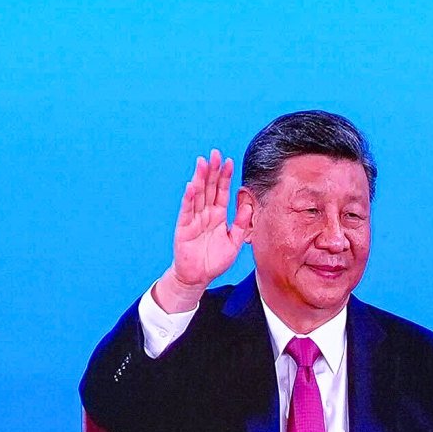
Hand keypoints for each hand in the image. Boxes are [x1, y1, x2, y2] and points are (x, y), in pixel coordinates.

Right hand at [160, 151, 243, 306]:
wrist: (198, 277)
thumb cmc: (215, 260)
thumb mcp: (234, 242)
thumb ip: (241, 224)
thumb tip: (248, 205)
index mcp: (219, 215)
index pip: (222, 192)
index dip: (225, 177)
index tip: (229, 161)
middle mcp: (206, 213)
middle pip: (209, 188)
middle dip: (212, 171)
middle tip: (215, 154)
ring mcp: (194, 219)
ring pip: (198, 195)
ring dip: (200, 178)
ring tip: (202, 163)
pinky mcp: (184, 228)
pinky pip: (187, 211)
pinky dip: (189, 198)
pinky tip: (191, 186)